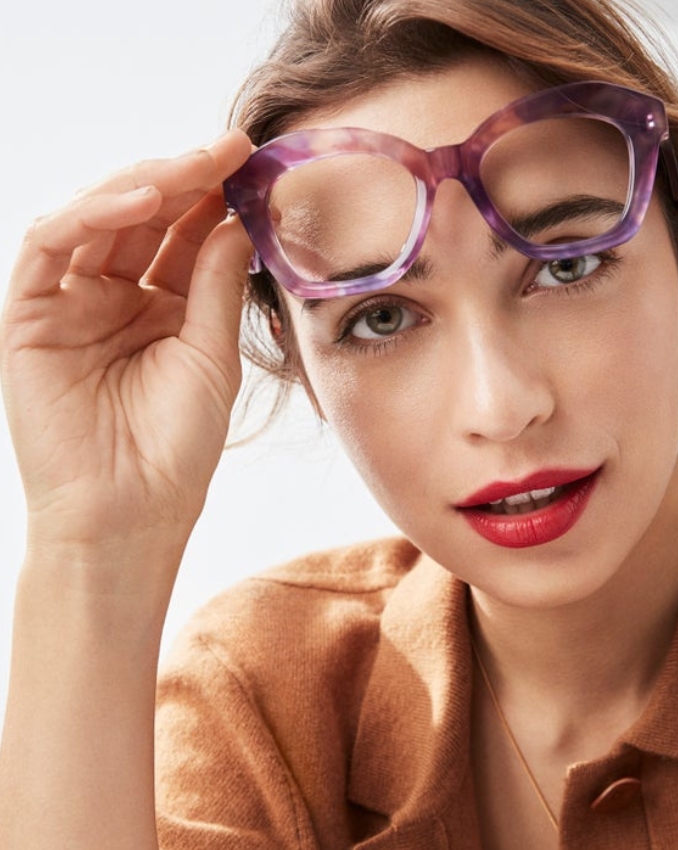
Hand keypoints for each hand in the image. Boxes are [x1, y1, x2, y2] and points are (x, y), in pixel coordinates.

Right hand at [0, 130, 253, 576]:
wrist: (131, 512)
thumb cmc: (177, 445)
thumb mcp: (210, 354)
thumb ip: (216, 285)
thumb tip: (237, 220)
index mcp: (160, 308)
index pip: (183, 235)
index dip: (213, 196)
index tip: (252, 160)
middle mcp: (114, 297)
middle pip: (144, 219)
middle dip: (185, 178)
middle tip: (227, 147)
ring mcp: (69, 303)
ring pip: (96, 219)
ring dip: (143, 186)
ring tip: (191, 167)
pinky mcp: (28, 315)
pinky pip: (49, 247)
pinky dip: (89, 214)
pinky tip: (140, 200)